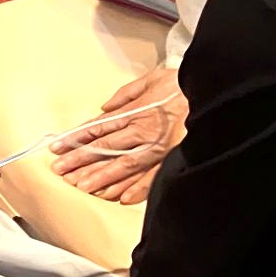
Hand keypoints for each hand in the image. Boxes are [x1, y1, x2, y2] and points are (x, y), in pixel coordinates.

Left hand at [49, 65, 185, 203]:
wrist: (218, 90)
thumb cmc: (186, 83)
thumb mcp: (153, 78)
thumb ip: (126, 93)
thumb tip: (104, 108)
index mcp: (135, 111)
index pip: (97, 128)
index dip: (75, 139)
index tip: (56, 148)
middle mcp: (143, 130)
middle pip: (105, 148)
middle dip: (80, 161)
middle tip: (60, 171)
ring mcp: (159, 146)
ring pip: (124, 164)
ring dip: (102, 177)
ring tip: (82, 187)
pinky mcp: (174, 156)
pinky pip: (153, 176)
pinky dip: (137, 188)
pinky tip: (121, 198)